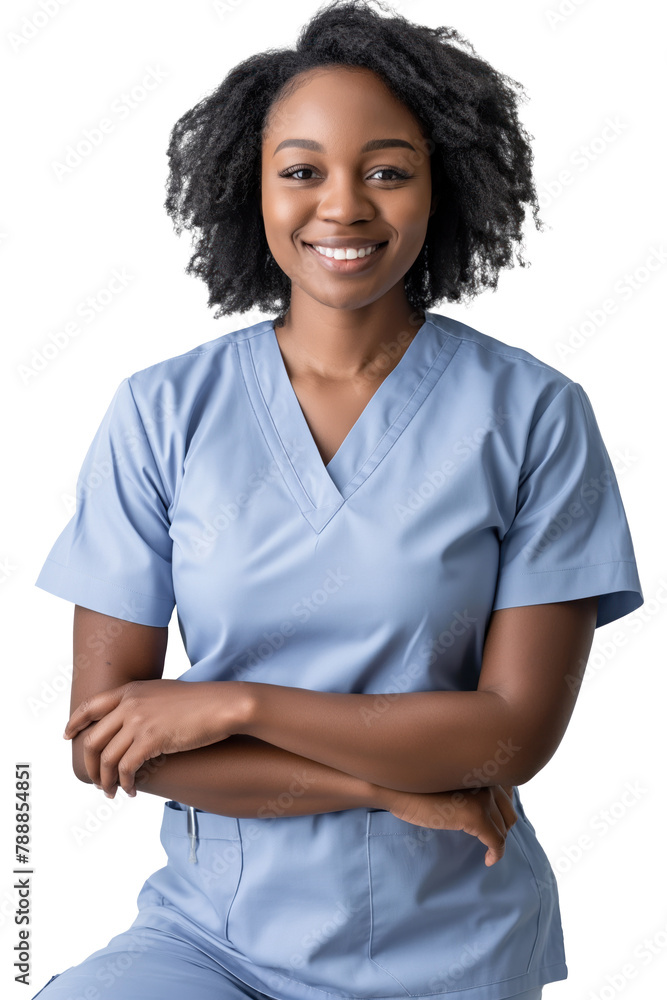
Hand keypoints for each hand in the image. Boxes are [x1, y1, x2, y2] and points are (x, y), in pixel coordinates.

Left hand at [63, 679, 244, 797]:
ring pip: (107, 758)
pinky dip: (125, 783)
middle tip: (97, 781)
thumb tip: (128, 723)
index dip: (74, 723)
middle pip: (93, 739)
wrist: (222, 705)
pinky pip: (126, 768)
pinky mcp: (151, 739)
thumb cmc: (199, 702)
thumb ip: (141, 703)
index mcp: (131, 690)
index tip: (68, 736)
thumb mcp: (162, 694)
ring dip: (106, 780)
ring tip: (112, 792)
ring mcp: (139, 721)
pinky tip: (132, 790)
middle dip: (91, 765)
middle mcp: (130, 704)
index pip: (90, 706)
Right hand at [382, 784, 517, 865]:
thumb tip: (484, 803)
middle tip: (490, 839)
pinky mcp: (476, 816)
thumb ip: (467, 785)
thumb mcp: (447, 781)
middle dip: (502, 827)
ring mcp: (483, 797)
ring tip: (488, 848)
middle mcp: (486, 778)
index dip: (503, 808)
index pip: (507, 790)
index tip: (496, 820)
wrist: (395, 788)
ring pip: (504, 827)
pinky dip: (496, 854)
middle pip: (509, 810)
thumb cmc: (415, 785)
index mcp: (480, 767)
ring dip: (499, 840)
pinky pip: (497, 841)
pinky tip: (488, 860)